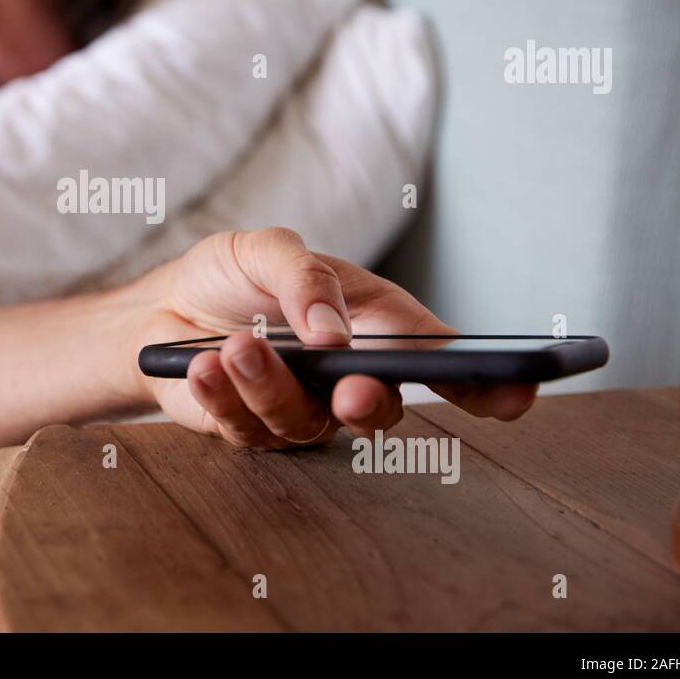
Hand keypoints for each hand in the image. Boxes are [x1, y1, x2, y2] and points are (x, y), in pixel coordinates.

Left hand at [133, 227, 536, 449]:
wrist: (160, 306)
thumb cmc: (231, 274)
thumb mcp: (266, 247)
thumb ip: (305, 276)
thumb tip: (334, 332)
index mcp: (372, 326)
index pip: (438, 360)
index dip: (486, 382)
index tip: (519, 392)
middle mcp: (346, 377)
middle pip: (381, 410)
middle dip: (370, 403)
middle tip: (351, 387)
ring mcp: (300, 409)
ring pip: (306, 423)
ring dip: (271, 386)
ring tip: (239, 346)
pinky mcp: (251, 430)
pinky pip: (246, 428)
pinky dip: (225, 394)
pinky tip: (204, 365)